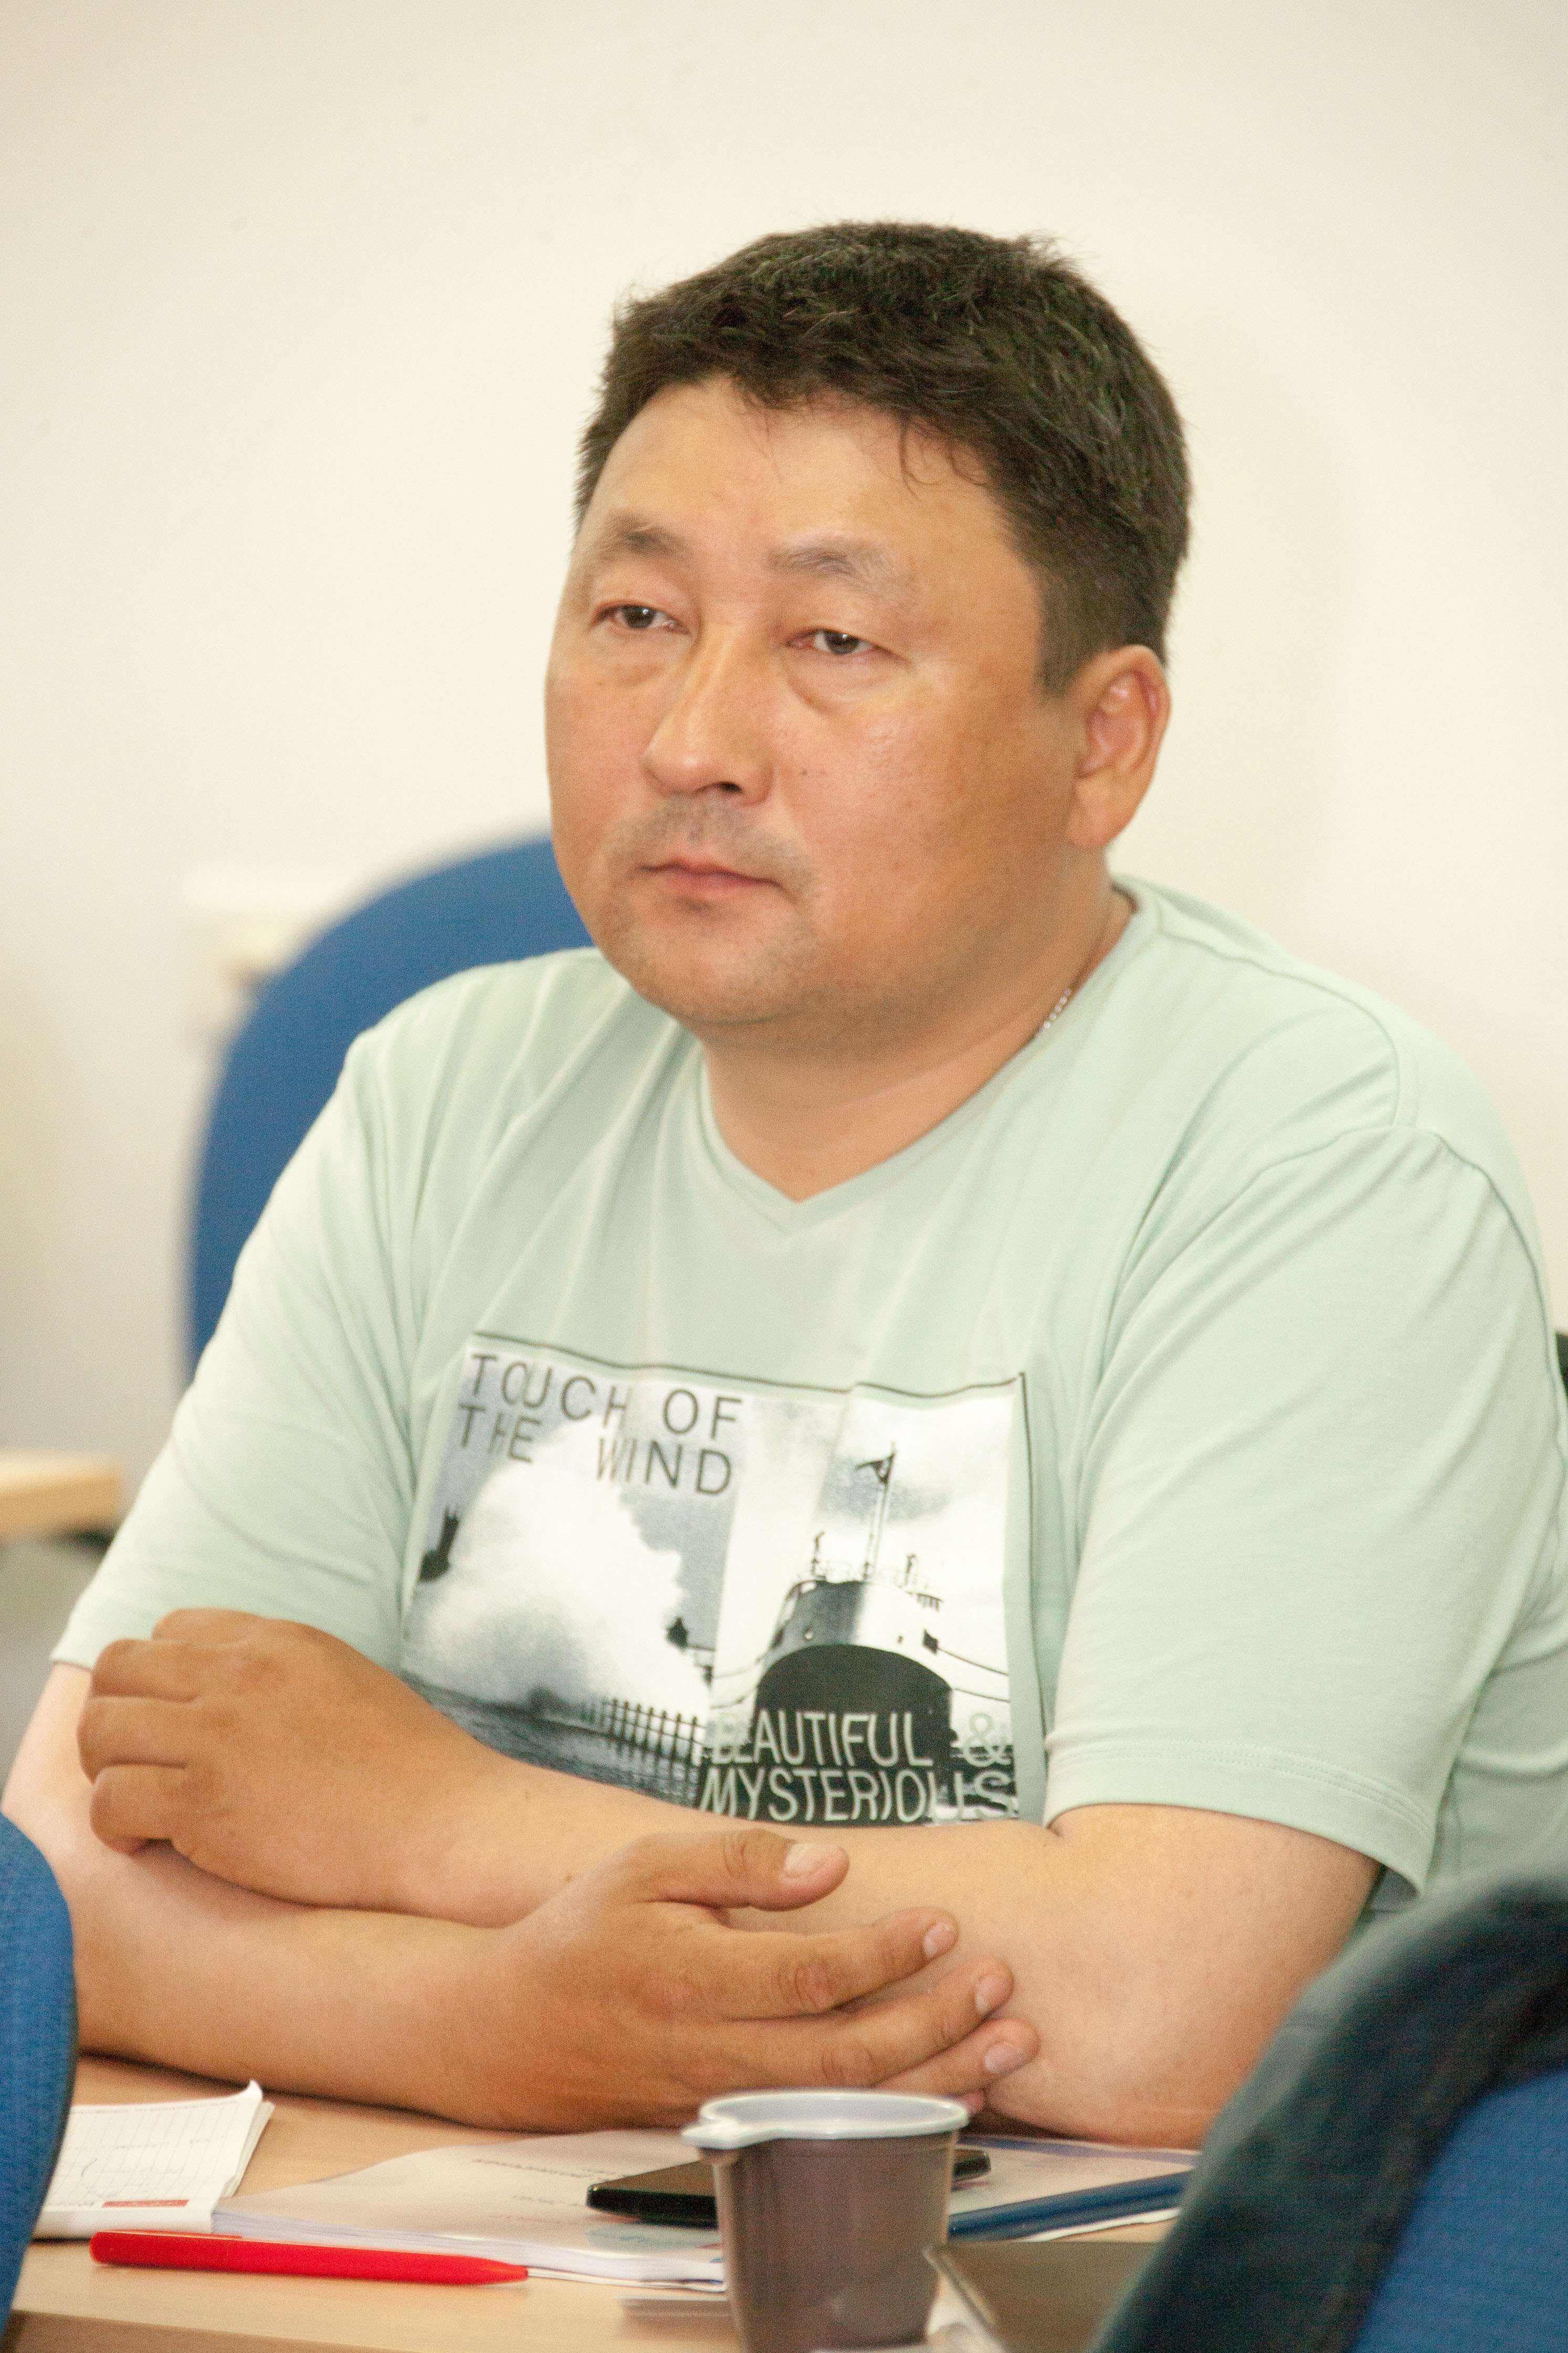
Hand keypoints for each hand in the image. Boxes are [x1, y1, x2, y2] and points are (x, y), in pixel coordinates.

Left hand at [78, 1611, 504, 1912]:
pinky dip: (114, 1826)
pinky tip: (148, 1844)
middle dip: (115, 1718)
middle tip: (140, 1766)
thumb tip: (229, 1689)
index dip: (158, 1681)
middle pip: (117, 1669)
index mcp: (276, 1641)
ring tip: (140, 1806)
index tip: (173, 1727)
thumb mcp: (347, 1681)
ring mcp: (217, 1735)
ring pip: (98, 1731)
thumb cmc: (409, 1772)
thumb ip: (283, 1673)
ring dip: (106, 1771)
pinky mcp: (203, 1802)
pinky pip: (110, 1799)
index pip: (168, 1630)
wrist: (444, 1827)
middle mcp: (238, 1675)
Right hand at [449, 1826, 1037, 2127]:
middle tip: (997, 1981)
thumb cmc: (582, 1934)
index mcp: (693, 1978)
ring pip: (849, 2108)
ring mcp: (726, 2098)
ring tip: (1007, 2042)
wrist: (509, 2030)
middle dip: (937, 2023)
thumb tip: (827, 1863)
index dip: (884, 1954)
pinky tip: (953, 2086)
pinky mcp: (733, 2125)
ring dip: (939, 2078)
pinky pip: (829, 2127)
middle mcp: (714, 2051)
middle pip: (847, 2059)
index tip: (940, 1924)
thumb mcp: (647, 1866)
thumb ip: (739, 1859)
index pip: (810, 1977)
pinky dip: (900, 2112)